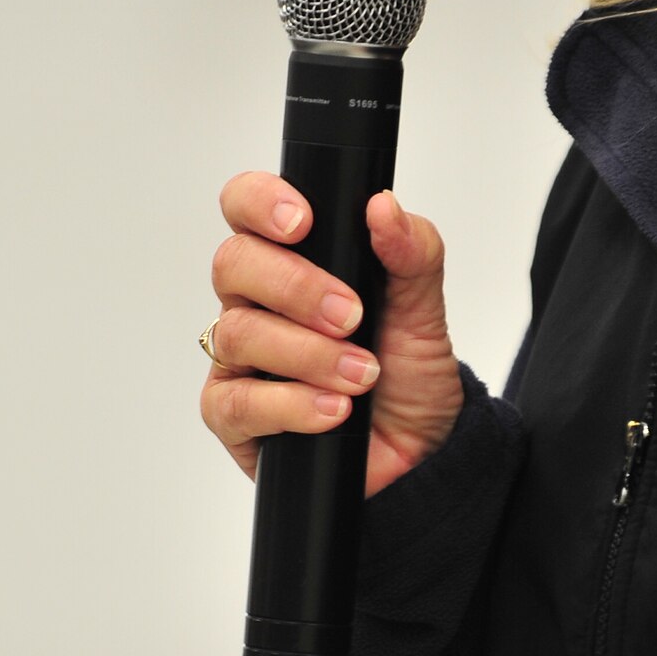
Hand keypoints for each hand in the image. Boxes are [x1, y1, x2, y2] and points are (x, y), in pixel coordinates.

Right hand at [200, 173, 463, 497]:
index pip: (246, 208)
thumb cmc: (408, 376)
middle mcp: (255, 304)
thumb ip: (412, 253)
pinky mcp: (232, 416)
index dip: (260, 202)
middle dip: (296, 288)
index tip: (303, 223)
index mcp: (290, 260)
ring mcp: (238, 359)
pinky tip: (333, 411)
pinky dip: (292, 405)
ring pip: (238, 334)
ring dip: (308, 354)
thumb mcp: (424, 311)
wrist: (419, 453)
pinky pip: (238, 402)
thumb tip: (383, 207)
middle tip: (352, 317)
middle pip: (233, 264)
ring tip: (361, 375)